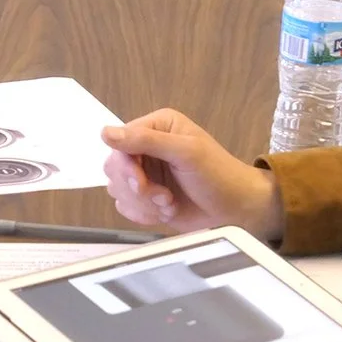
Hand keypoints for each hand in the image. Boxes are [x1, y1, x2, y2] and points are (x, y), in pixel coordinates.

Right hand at [101, 108, 284, 240]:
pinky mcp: (146, 196)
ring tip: (169, 203)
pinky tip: (165, 211)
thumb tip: (107, 132)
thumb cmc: (219, 175)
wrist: (235, 209)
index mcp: (156, 127)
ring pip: (116, 189)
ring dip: (143, 203)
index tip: (141, 183)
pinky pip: (124, 206)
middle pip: (113, 167)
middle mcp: (147, 147)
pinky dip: (144, 214)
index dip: (126, 166)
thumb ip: (146, 140)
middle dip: (137, 188)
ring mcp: (146, 173)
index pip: (120, 143)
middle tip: (163, 196)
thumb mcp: (186, 152)